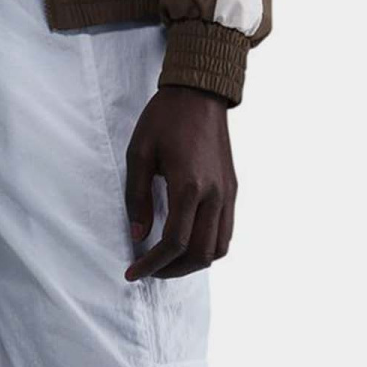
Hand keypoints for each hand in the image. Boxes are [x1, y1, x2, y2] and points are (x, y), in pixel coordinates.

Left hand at [123, 87, 236, 280]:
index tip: (132, 272)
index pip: (174, 242)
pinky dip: (208, 247)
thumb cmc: (164, 119)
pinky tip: (187, 242)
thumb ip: (137, 197)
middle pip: (201, 253)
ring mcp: (228, 194)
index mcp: (189, 185)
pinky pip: (227, 232)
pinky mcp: (233, 190)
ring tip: (168, 262)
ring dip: (193, 263)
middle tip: (148, 270)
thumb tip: (138, 235)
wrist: (200, 93)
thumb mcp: (139, 153)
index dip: (152, 264)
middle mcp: (215, 194)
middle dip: (172, 270)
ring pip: (220, 248)